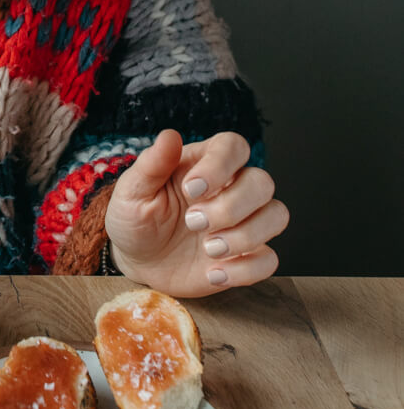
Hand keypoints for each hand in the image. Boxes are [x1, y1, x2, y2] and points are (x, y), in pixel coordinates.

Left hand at [104, 130, 288, 297]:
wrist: (137, 261)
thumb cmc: (136, 219)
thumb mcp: (132, 191)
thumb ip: (151, 164)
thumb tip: (170, 135)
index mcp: (205, 164)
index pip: (233, 146)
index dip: (220, 165)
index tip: (191, 189)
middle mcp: (231, 189)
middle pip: (262, 182)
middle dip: (232, 206)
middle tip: (193, 222)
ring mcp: (243, 223)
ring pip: (276, 216)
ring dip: (246, 235)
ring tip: (208, 249)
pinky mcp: (247, 256)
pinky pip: (269, 260)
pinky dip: (245, 270)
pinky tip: (214, 273)